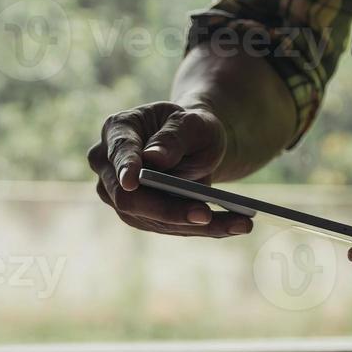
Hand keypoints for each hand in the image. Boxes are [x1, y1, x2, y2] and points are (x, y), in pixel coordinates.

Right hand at [89, 101, 253, 237]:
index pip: (118, 151)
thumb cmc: (191, 127)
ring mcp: (120, 195)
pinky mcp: (139, 216)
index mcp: (118, 130)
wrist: (195, 145)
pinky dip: (203, 229)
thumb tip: (153, 158)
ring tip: (241, 223)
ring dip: (195, 225)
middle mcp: (109, 166)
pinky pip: (169, 227)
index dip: (125, 167)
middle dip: (169, 209)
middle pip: (129, 198)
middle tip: (205, 214)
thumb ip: (175, 136)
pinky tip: (236, 225)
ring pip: (151, 219)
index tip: (134, 181)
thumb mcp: (193, 122)